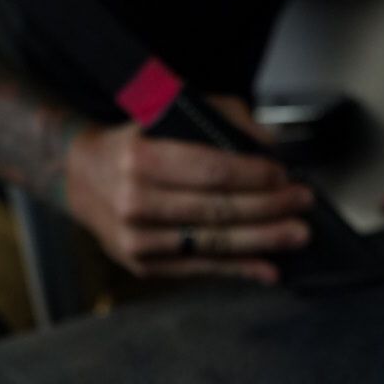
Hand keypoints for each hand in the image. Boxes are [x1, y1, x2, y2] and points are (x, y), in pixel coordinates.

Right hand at [64, 95, 311, 283]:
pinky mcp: (144, 265)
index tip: (283, 175)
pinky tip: (268, 267)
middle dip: (268, 208)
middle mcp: (135, 202)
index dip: (253, 176)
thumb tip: (268, 144)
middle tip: (301, 203)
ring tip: (296, 234)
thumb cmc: (133, 144)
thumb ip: (220, 119)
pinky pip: (201, 268)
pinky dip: (239, 269)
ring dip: (263, 241)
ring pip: (213, 243)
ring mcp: (138, 240)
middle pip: (217, 210)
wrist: (81, 179)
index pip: (210, 170)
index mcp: (140, 158)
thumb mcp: (167, 114)